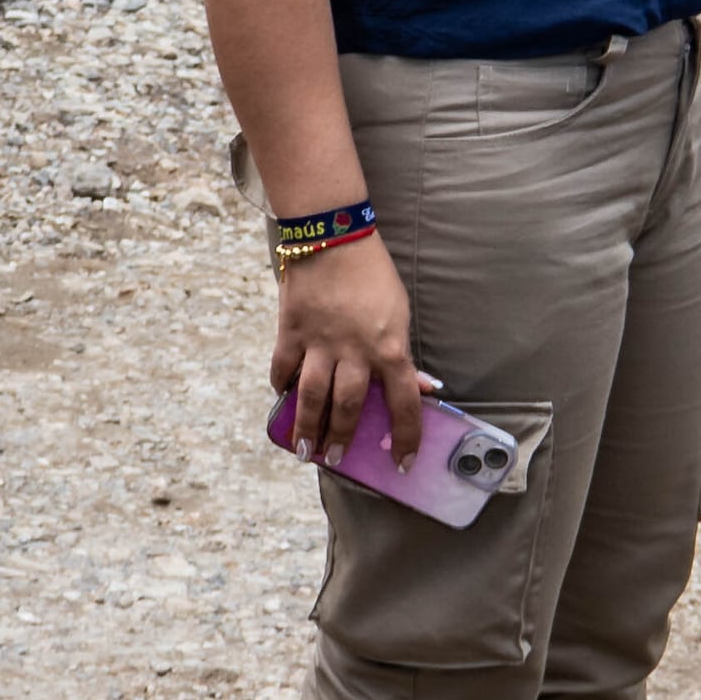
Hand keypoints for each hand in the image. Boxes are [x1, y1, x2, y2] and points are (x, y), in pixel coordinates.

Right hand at [271, 226, 425, 469]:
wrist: (334, 237)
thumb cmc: (373, 275)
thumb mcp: (400, 313)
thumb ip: (401, 354)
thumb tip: (418, 388)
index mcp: (389, 348)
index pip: (403, 404)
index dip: (406, 437)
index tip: (402, 462)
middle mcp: (355, 351)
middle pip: (347, 407)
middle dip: (341, 439)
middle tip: (335, 458)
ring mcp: (320, 343)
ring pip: (312, 397)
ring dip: (307, 427)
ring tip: (304, 449)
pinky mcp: (292, 331)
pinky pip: (283, 368)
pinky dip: (282, 386)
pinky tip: (282, 397)